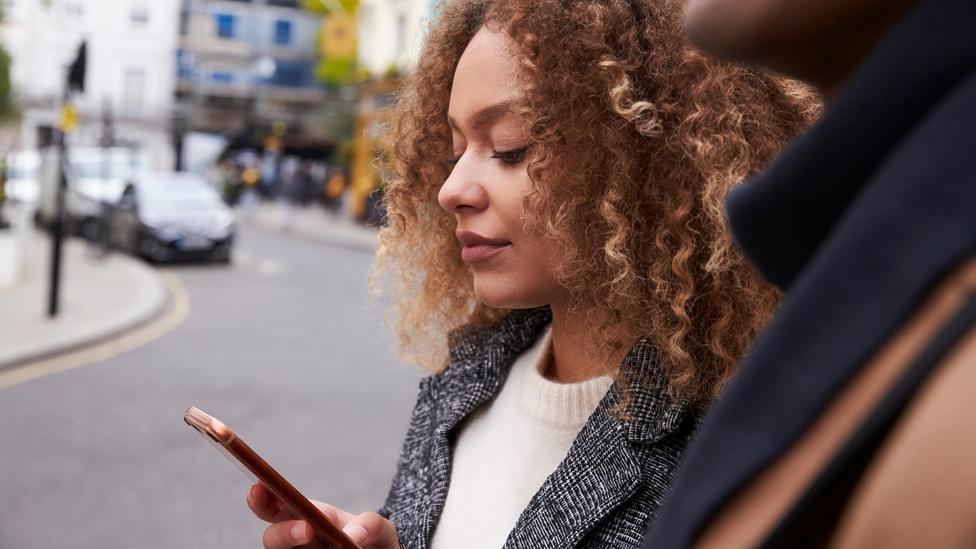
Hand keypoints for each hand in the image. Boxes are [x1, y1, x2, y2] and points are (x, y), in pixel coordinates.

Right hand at [247, 483, 399, 548]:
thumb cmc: (376, 544)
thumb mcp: (382, 530)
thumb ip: (372, 525)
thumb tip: (353, 535)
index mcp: (313, 517)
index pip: (281, 504)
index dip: (265, 496)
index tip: (259, 487)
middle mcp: (301, 540)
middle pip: (273, 536)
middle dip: (282, 532)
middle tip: (306, 530)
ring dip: (293, 545)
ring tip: (323, 543)